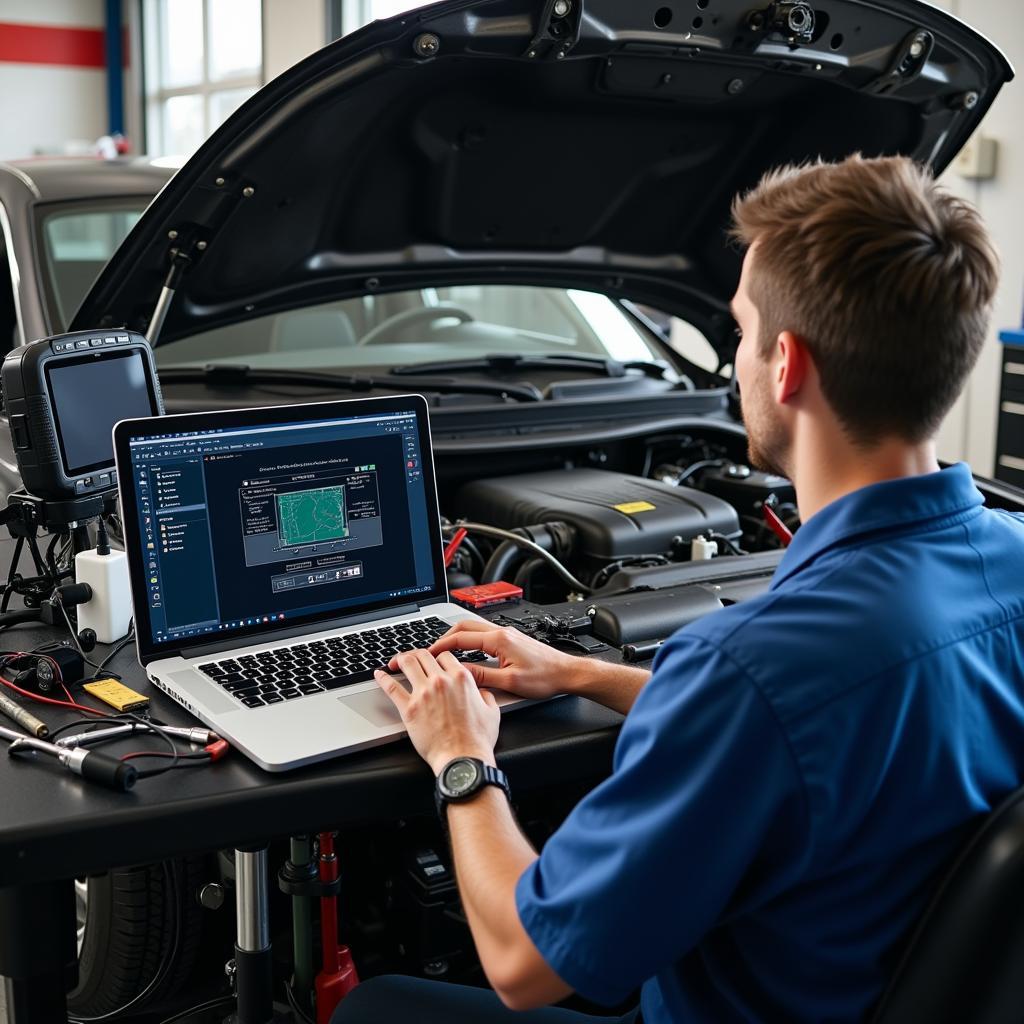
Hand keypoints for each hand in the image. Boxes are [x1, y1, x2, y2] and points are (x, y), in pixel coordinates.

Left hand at [375, 650, 499, 773]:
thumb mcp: (492, 712)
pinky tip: (379, 675)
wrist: (462, 758)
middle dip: (417, 654)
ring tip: (396, 662)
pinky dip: (383, 678)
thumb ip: (486, 696)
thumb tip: (482, 693)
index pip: (445, 655)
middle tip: (413, 658)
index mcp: (461, 678)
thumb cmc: (477, 740)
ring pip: (407, 663)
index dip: (438, 656)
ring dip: (401, 659)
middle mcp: (441, 681)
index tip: (433, 660)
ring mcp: (423, 693)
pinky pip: (392, 688)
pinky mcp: (409, 709)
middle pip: (424, 655)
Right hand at [392, 621, 584, 700]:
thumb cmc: (544, 678)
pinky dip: (469, 641)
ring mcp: (506, 634)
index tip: (427, 654)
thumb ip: (481, 676)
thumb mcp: (509, 682)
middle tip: (430, 650)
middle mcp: (501, 632)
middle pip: (464, 626)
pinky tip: (466, 652)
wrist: (566, 673)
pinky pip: (483, 635)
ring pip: (473, 629)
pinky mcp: (511, 640)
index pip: (460, 637)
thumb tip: (458, 673)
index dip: (440, 646)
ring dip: (456, 637)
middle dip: (444, 637)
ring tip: (443, 651)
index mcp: (498, 639)